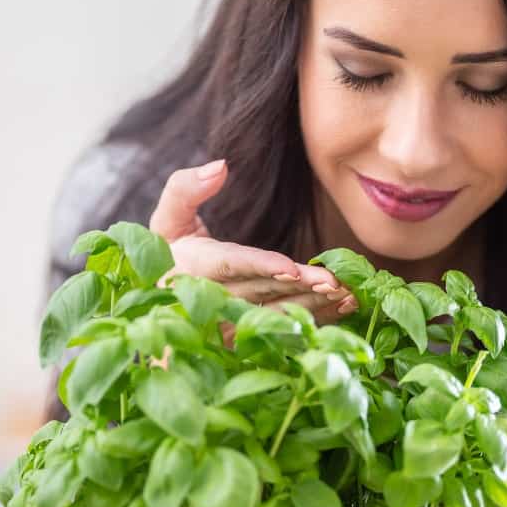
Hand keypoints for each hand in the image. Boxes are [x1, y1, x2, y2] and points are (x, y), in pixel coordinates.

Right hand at [149, 159, 356, 321]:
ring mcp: (227, 327)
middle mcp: (210, 303)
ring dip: (314, 306)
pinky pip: (284, 328)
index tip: (291, 268)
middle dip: (301, 289)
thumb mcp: (166, 219)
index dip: (261, 267)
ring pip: (277, 315)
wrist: (157, 304)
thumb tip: (221, 166)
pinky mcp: (244, 340)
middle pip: (262, 294)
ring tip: (348, 295)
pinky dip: (316, 318)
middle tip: (336, 282)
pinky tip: (344, 307)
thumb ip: (185, 189)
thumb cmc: (165, 255)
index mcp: (190, 270)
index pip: (230, 266)